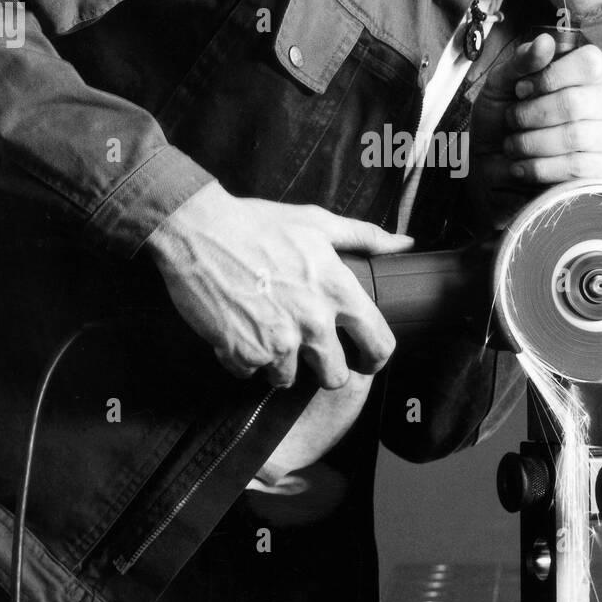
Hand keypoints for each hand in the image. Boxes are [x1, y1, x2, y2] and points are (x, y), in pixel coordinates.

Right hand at [145, 184, 412, 389]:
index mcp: (337, 291)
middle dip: (322, 369)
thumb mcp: (317, 222)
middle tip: (307, 352)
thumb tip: (405, 243)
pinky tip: (238, 331)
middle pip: (334, 377)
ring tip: (265, 333)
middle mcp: (313, 323)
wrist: (197, 230)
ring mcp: (277, 342)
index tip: (364, 359)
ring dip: (277, 364)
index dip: (375, 358)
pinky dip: (243, 358)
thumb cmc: (257, 224)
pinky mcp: (241, 352)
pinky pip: (249, 373)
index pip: (379, 344)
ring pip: (287, 379)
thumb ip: (364, 236)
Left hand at [469, 35, 601, 227]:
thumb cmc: (502, 118)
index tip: (521, 89)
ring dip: (532, 143)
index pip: (590, 64)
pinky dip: (541, 167)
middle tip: (512, 120)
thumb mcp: (501, 83)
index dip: (551, 77)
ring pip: (576, 136)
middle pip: (576, 103)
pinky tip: (522, 166)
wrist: (491, 163)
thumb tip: (544, 42)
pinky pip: (578, 167)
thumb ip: (522, 61)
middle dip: (532, 114)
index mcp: (588, 72)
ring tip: (514, 145)